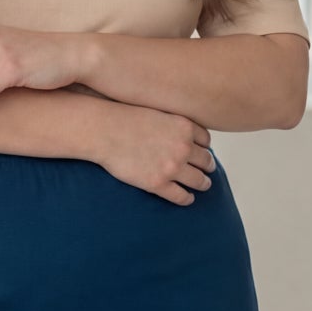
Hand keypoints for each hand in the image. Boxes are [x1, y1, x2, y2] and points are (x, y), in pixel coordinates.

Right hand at [93, 103, 217, 204]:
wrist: (104, 131)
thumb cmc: (125, 118)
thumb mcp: (157, 111)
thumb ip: (174, 122)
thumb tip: (182, 133)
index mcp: (185, 127)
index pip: (206, 142)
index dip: (204, 148)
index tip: (201, 152)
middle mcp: (183, 148)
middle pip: (207, 161)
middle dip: (207, 166)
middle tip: (207, 170)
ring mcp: (172, 167)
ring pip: (199, 181)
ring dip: (203, 184)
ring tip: (202, 185)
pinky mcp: (158, 184)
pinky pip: (181, 196)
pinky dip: (187, 199)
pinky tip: (187, 198)